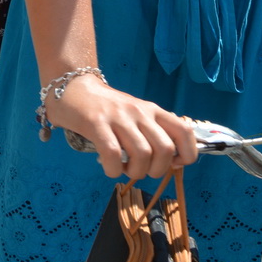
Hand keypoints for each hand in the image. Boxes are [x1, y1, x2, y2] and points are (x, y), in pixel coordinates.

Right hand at [47, 74, 199, 181]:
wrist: (74, 89)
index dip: (187, 153)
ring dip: (135, 172)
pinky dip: (114, 170)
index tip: (174, 163)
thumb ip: (154, 133)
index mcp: (154, 111)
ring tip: (125, 168)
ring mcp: (119, 117)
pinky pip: (113, 155)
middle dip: (157, 170)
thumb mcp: (137, 115)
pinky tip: (110, 168)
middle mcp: (141, 112)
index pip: (185, 131)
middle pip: (165, 149)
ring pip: (142, 155)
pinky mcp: (97, 124)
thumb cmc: (108, 109)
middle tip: (143, 170)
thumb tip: (172, 160)